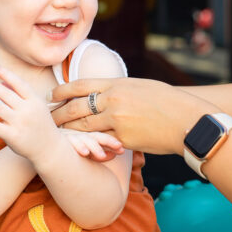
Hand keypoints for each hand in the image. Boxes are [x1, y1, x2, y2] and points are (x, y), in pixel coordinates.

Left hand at [0, 65, 60, 163]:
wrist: (49, 148)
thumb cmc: (40, 124)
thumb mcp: (35, 106)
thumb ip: (20, 93)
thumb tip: (2, 81)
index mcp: (34, 100)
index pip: (18, 83)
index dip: (6, 74)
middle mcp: (27, 110)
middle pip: (5, 94)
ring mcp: (20, 123)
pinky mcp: (13, 136)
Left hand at [50, 77, 218, 154]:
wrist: (187, 120)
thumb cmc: (168, 101)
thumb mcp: (141, 86)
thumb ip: (120, 89)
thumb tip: (105, 90)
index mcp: (117, 84)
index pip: (81, 85)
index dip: (62, 91)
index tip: (50, 96)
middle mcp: (113, 100)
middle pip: (75, 107)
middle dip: (57, 114)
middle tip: (44, 120)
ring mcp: (117, 121)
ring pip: (82, 126)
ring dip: (66, 131)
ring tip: (54, 135)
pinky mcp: (123, 140)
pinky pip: (99, 142)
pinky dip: (86, 145)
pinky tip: (76, 148)